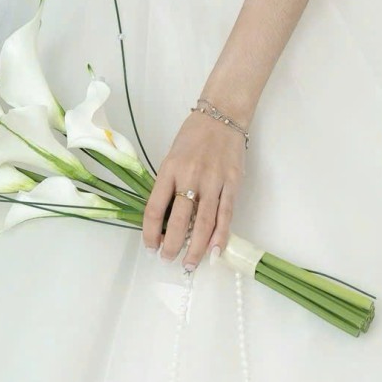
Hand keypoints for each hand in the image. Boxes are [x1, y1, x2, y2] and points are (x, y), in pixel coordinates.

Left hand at [141, 107, 246, 268]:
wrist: (222, 116)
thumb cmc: (193, 137)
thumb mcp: (172, 157)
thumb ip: (169, 185)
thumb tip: (165, 219)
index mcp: (170, 169)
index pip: (155, 208)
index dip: (150, 232)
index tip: (149, 246)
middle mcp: (190, 176)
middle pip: (179, 220)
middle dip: (172, 245)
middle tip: (168, 259)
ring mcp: (213, 181)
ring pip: (204, 223)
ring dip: (195, 248)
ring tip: (189, 264)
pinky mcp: (232, 184)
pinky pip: (225, 215)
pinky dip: (220, 236)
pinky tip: (214, 252)